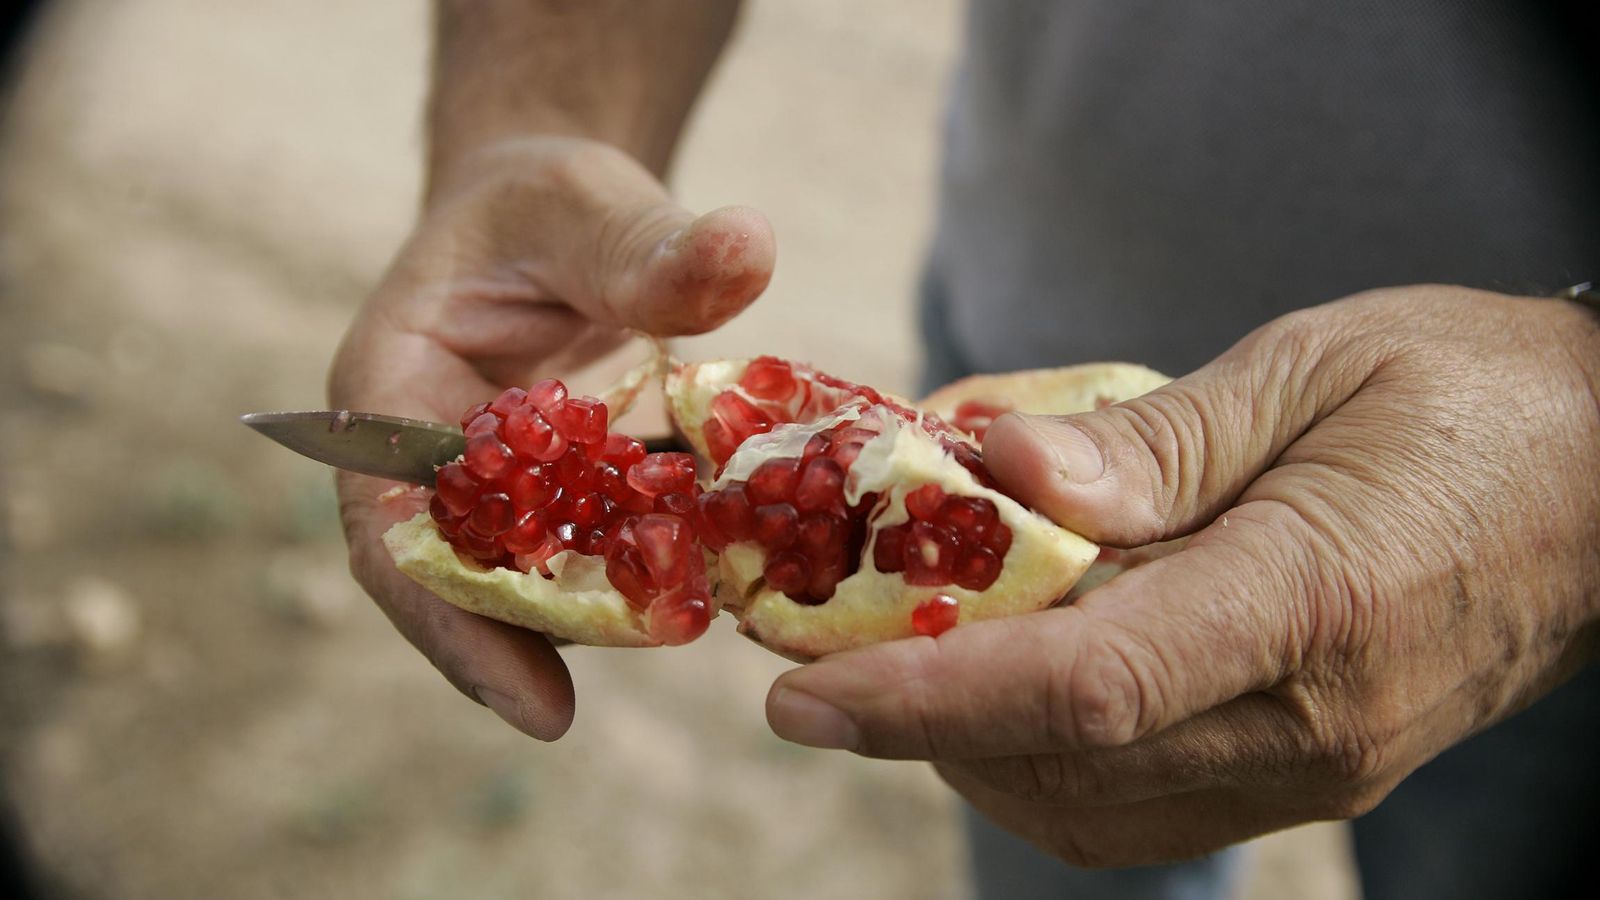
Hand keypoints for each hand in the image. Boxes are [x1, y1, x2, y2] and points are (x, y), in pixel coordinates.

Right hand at [331, 137, 773, 738]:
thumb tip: (747, 251)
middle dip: (510, 643)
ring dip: (582, 619)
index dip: (450, 620)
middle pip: (455, 578)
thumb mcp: (587, 205)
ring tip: (665, 642)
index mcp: (392, 390)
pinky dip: (636, 574)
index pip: (396, 529)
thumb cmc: (542, 201)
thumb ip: (649, 245)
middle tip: (563, 714)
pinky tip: (702, 591)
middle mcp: (429, 455)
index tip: (524, 697)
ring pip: (523, 577)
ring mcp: (493, 486)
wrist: (552, 210)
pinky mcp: (555, 496)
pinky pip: (587, 551)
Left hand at [765, 286, 1599, 864]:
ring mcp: (1314, 769)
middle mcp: (1311, 723)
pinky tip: (1001, 678)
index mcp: (1316, 603)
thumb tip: (994, 470)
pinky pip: (1137, 804)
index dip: (923, 697)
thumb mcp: (1310, 368)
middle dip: (912, 718)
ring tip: (894, 651)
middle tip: (812, 643)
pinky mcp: (1307, 774)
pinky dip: (1038, 757)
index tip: (800, 693)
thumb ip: (1150, 443)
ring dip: (965, 744)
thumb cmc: (1465, 394)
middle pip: (1061, 760)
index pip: (1082, 688)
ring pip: (1086, 805)